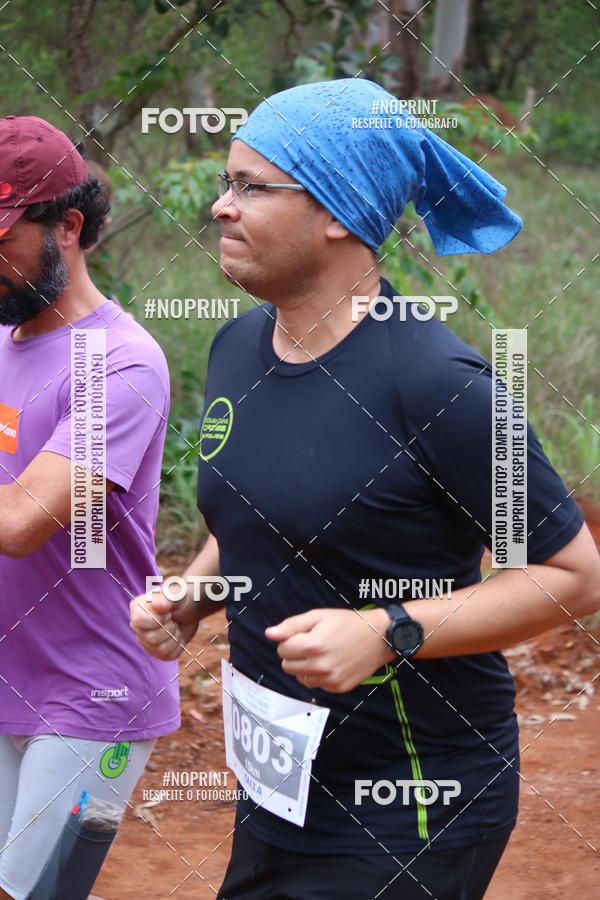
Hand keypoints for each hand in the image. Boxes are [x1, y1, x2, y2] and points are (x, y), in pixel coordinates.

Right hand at [129, 586, 199, 659]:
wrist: (191, 609)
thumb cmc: (181, 598)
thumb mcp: (178, 594)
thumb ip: (167, 598)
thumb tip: (156, 605)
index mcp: (137, 610)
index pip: (138, 621)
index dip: (157, 619)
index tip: (168, 612)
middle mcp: (138, 627)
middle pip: (152, 638)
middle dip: (170, 628)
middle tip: (173, 618)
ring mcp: (146, 642)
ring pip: (161, 649)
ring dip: (175, 636)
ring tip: (175, 625)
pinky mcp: (157, 652)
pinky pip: (169, 655)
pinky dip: (178, 645)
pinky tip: (177, 634)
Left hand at [265, 607, 393, 692]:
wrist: (379, 637)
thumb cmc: (348, 623)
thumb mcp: (319, 616)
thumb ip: (291, 625)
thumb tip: (269, 634)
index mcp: (312, 645)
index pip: (281, 649)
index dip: (290, 640)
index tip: (303, 635)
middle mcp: (320, 665)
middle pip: (287, 666)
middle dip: (294, 654)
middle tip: (311, 644)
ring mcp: (329, 679)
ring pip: (299, 678)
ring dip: (304, 667)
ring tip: (321, 654)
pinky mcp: (338, 688)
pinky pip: (315, 685)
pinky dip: (318, 676)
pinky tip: (330, 663)